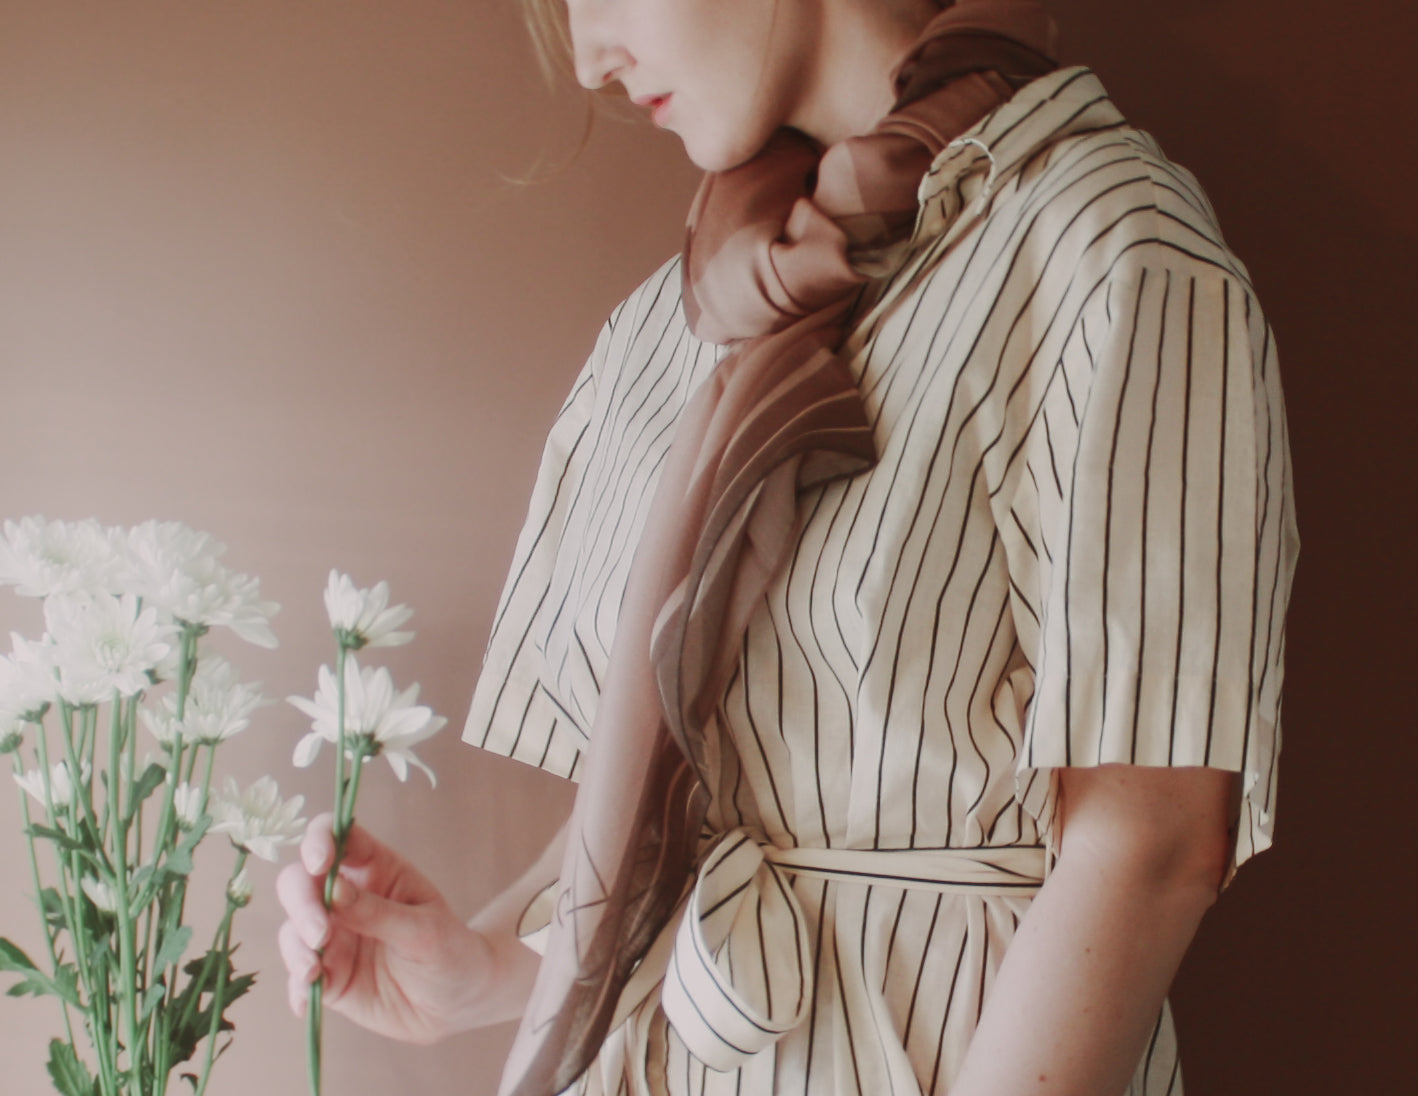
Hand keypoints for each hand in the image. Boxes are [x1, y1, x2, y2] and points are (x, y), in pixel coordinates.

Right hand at [276, 813, 490, 1044]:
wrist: (458, 1000)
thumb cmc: (449, 950)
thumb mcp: (424, 930)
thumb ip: (379, 912)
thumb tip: (333, 890)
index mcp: (377, 869)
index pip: (338, 837)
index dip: (321, 840)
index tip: (319, 863)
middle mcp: (346, 897)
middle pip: (300, 881)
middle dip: (302, 903)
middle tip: (320, 934)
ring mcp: (334, 936)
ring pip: (292, 929)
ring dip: (296, 948)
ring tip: (313, 972)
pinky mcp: (328, 974)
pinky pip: (298, 977)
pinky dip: (296, 988)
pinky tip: (305, 1002)